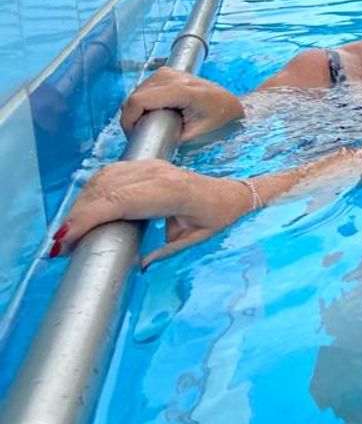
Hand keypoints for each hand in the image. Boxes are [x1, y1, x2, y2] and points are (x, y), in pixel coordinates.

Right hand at [51, 160, 256, 266]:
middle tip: (59, 246)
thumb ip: (168, 252)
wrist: (232, 194)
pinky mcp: (145, 165)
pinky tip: (83, 213)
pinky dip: (91, 192)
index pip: (120, 201)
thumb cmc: (217, 218)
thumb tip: (138, 267)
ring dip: (81, 205)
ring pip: (103, 179)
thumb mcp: (197, 240)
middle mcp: (158, 174)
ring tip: (68, 234)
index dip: (89, 217)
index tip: (65, 239)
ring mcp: (150, 166)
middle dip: (77, 216)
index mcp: (171, 192)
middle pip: (105, 190)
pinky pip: (109, 174)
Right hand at [121, 68, 244, 142]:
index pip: (138, 101)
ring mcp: (167, 72)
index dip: (129, 119)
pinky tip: (155, 112)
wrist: (227, 103)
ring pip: (136, 93)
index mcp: (181, 90)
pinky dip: (143, 103)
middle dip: (132, 118)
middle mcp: (171, 76)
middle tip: (143, 133)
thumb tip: (146, 141)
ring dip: (137, 110)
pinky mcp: (164, 73)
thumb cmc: (217, 118)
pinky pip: (143, 89)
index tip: (132, 134)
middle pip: (135, 98)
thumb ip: (170, 136)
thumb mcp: (195, 133)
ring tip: (151, 124)